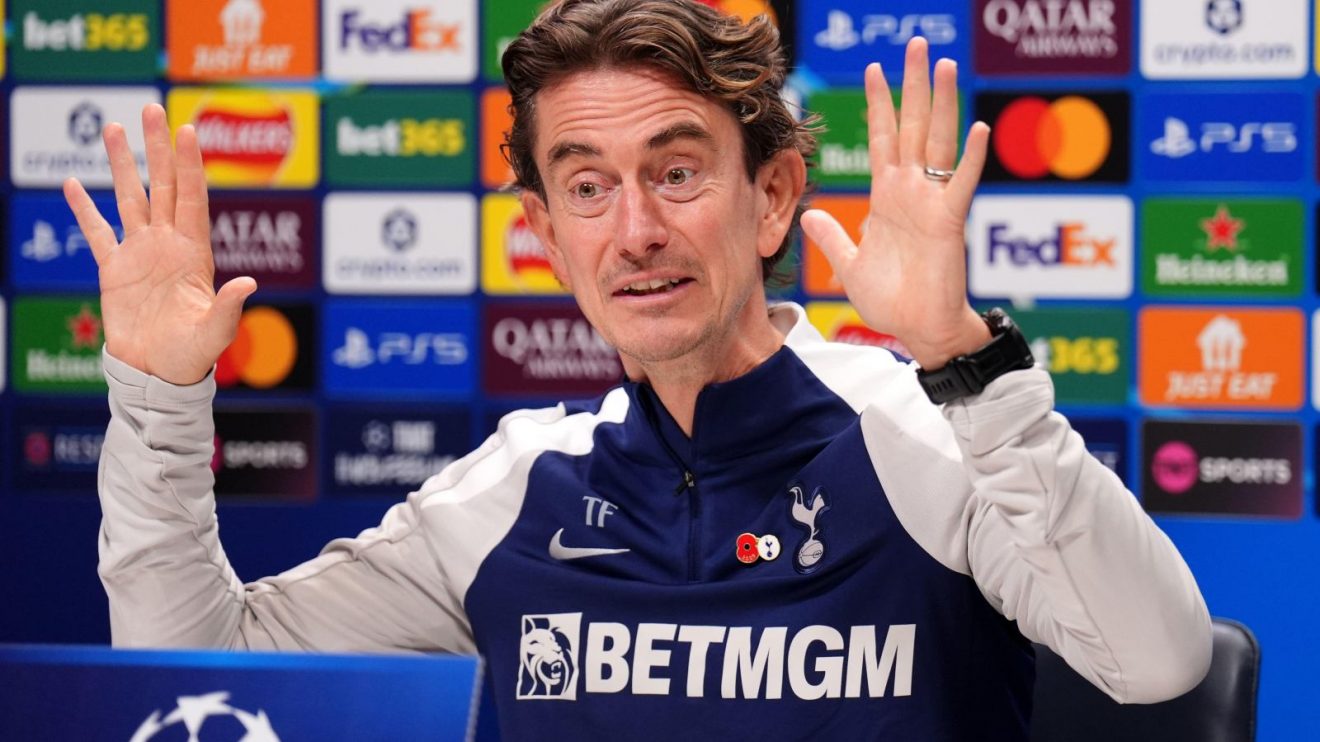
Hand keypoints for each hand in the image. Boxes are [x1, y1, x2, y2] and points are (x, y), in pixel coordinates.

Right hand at [63, 103, 255, 385]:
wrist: (158, 375)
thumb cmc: (192, 356)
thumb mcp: (215, 332)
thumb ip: (230, 308)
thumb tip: (248, 284)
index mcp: (194, 253)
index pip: (193, 198)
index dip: (190, 165)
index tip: (187, 130)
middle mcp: (168, 244)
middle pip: (163, 185)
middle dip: (158, 148)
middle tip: (151, 108)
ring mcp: (140, 254)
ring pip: (130, 198)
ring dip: (124, 165)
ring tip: (115, 128)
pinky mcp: (114, 270)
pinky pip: (97, 233)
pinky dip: (84, 209)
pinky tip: (74, 183)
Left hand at [800, 38, 989, 369]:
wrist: (919, 329)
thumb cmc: (892, 300)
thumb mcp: (850, 265)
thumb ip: (832, 238)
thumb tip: (809, 216)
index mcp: (887, 198)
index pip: (882, 139)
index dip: (878, 105)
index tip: (874, 69)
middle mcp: (911, 192)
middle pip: (911, 126)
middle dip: (912, 86)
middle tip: (917, 45)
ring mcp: (931, 203)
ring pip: (936, 142)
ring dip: (941, 103)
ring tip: (944, 65)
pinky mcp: (948, 222)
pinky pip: (961, 184)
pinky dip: (971, 157)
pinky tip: (977, 128)